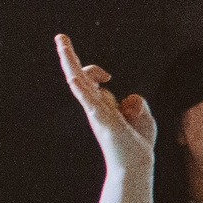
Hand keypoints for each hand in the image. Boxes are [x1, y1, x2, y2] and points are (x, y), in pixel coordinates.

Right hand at [56, 35, 157, 169]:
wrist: (135, 166)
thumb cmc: (137, 144)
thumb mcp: (142, 117)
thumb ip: (137, 103)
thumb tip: (128, 97)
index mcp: (102, 105)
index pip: (92, 80)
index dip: (95, 71)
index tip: (108, 75)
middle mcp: (95, 106)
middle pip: (80, 76)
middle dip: (69, 56)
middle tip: (60, 36)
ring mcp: (97, 112)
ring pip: (80, 84)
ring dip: (71, 63)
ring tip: (61, 44)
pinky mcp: (103, 120)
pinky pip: (89, 102)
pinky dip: (81, 89)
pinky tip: (73, 79)